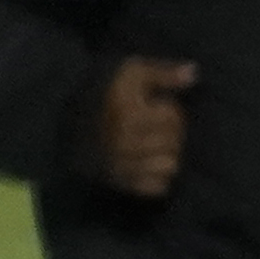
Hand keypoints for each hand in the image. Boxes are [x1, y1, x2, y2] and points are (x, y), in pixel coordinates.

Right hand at [94, 57, 194, 197]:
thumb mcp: (132, 73)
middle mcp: (124, 141)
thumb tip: (194, 72)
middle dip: (170, 132)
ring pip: (170, 166)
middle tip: (153, 126)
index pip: (174, 118)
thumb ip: (164, 73)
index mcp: (127, 112)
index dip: (169, 109)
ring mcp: (122, 164)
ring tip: (151, 143)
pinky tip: (146, 161)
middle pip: (174, 143)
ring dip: (166, 155)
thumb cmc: (105, 92)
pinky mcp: (122, 182)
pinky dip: (157, 176)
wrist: (65, 116)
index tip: (154, 106)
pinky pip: (158, 186)